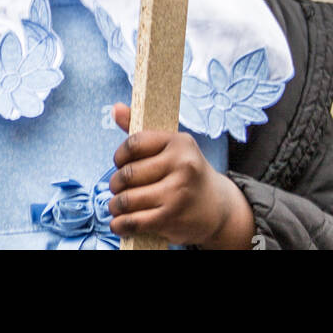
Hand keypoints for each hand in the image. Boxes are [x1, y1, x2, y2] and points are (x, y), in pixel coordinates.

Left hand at [108, 104, 254, 248]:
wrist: (217, 207)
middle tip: (117, 187)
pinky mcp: (172, 217)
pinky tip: (119, 223)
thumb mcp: (171, 147)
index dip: (119, 155)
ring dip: (115, 205)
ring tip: (116, 206)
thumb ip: (141, 132)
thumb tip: (115, 108)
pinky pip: (135, 221)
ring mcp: (177, 193)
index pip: (135, 143)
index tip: (119, 162)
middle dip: (115, 183)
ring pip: (128, 199)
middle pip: (128, 173)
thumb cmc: (186, 172)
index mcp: (179, 142)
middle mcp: (181, 165)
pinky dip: (121, 224)